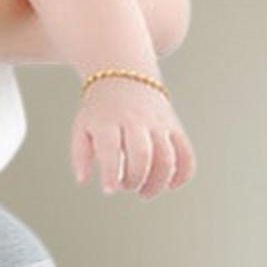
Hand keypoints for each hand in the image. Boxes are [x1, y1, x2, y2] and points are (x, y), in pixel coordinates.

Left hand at [71, 76, 194, 198]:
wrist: (124, 74)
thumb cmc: (100, 109)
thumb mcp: (82, 126)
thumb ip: (80, 155)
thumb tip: (83, 180)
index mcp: (109, 121)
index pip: (110, 148)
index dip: (111, 172)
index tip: (110, 190)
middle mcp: (135, 120)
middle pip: (142, 154)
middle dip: (136, 179)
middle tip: (127, 187)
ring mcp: (158, 123)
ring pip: (167, 157)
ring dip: (158, 182)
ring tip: (144, 192)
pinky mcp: (174, 126)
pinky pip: (186, 153)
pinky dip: (183, 174)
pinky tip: (169, 185)